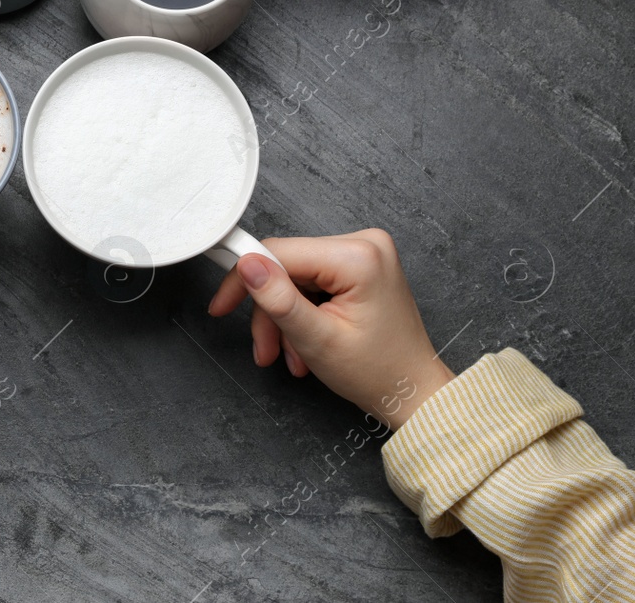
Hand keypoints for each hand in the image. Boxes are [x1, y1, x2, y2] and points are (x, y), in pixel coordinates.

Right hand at [207, 229, 454, 428]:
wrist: (412, 392)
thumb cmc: (378, 373)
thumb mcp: (317, 340)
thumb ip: (279, 299)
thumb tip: (247, 263)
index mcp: (358, 256)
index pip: (280, 252)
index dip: (244, 279)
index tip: (222, 303)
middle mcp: (365, 243)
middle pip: (287, 267)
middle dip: (271, 312)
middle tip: (266, 349)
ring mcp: (364, 253)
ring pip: (295, 278)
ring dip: (285, 319)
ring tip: (290, 356)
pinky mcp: (360, 266)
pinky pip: (312, 282)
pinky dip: (302, 313)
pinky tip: (305, 343)